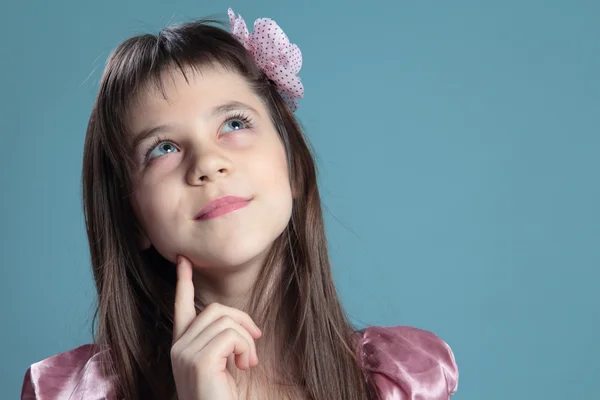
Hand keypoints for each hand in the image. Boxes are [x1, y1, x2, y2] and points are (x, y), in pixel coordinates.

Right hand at [170, 255, 261, 399]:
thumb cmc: (222, 397)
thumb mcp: (221, 365)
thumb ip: (222, 342)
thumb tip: (242, 323)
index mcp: (182, 346)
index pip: (180, 307)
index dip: (183, 282)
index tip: (183, 259)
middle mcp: (178, 348)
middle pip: (215, 309)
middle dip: (242, 320)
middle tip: (255, 340)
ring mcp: (185, 354)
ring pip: (226, 321)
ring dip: (247, 339)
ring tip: (248, 362)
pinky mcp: (199, 361)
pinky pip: (231, 335)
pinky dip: (246, 347)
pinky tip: (244, 366)